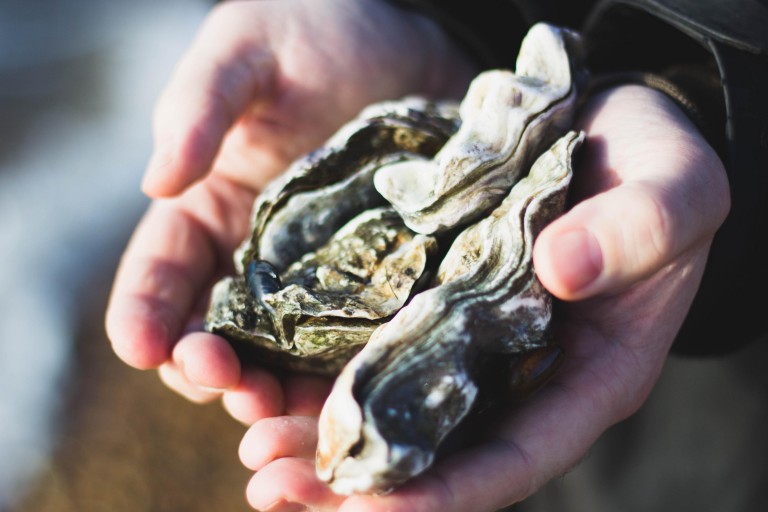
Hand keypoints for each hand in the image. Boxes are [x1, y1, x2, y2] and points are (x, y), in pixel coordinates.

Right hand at [105, 0, 476, 402]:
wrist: (412, 44)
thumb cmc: (318, 33)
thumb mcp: (248, 51)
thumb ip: (199, 108)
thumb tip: (156, 183)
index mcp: (212, 210)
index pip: (163, 274)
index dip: (145, 314)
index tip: (142, 347)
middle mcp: (259, 258)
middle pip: (219, 333)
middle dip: (211, 368)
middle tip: (224, 383)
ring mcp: (321, 279)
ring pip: (283, 358)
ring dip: (274, 393)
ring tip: (278, 409)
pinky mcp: (379, 285)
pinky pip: (354, 344)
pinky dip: (343, 379)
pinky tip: (350, 395)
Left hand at [238, 85, 729, 510]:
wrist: (605, 124)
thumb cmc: (657, 166)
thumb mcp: (676, 190)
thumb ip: (638, 232)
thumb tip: (562, 272)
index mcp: (589, 374)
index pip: (518, 456)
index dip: (449, 491)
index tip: (371, 505)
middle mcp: (518, 369)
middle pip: (437, 446)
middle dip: (357, 477)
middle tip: (273, 484)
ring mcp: (467, 333)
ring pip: (391, 399)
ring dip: (321, 426)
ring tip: (251, 441)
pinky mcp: (428, 290)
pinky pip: (371, 334)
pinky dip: (322, 356)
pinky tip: (265, 360)